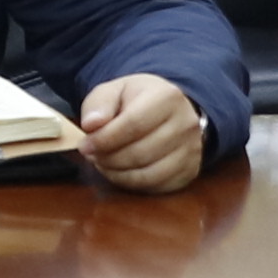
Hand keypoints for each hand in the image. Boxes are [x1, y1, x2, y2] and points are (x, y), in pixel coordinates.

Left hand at [73, 71, 212, 194]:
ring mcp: (191, 151)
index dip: (105, 139)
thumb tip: (90, 125)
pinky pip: (155, 186)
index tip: (85, 145)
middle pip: (140, 153)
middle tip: (91, 155)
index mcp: (168, 97)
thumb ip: (99, 104)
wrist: (169, 110)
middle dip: (108, 158)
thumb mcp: (115, 91)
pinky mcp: (189, 172)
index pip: (133, 124)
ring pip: (147, 174)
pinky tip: (119, 171)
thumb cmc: (137, 100)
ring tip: (103, 162)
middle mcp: (186, 124)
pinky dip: (130, 183)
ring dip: (117, 173)